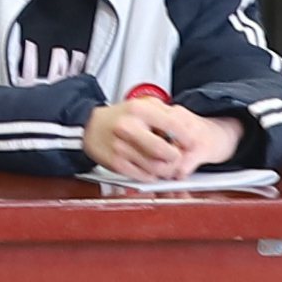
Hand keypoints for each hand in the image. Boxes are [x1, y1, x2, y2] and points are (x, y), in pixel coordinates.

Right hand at [81, 93, 238, 183]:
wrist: (89, 127)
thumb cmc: (119, 117)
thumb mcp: (143, 105)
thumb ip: (165, 114)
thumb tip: (185, 130)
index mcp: (139, 110)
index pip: (172, 124)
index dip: (187, 137)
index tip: (193, 143)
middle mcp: (129, 128)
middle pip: (165, 151)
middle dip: (176, 157)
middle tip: (178, 156)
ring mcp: (121, 148)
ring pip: (155, 167)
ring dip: (165, 169)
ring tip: (165, 163)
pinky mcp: (116, 164)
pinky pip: (143, 176)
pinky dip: (152, 175)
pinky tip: (150, 167)